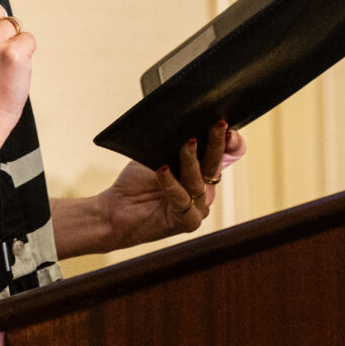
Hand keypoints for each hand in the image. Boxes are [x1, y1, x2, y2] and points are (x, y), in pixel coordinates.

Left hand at [98, 121, 246, 248]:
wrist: (115, 210)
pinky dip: (171, 183)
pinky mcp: (187, 222)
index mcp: (201, 173)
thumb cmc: (136, 183)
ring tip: (188, 143)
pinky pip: (182, 200)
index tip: (227, 125)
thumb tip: (188, 122)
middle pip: (214, 165)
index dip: (229, 142)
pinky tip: (163, 169)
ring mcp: (198, 208)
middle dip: (217, 143)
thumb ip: (175, 144)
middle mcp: (204, 190)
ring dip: (191, 161)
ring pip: (198, 181)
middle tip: (219, 124)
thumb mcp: (157, 155)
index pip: (223, 156)